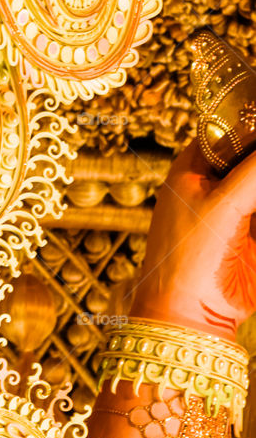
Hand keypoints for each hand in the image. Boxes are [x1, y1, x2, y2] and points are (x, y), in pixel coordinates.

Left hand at [132, 140, 255, 340]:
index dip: (254, 125)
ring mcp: (238, 210)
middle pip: (253, 158)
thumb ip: (254, 171)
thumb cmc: (188, 255)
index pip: (233, 131)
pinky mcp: (255, 235)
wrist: (191, 312)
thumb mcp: (222, 204)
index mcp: (194, 166)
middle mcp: (217, 184)